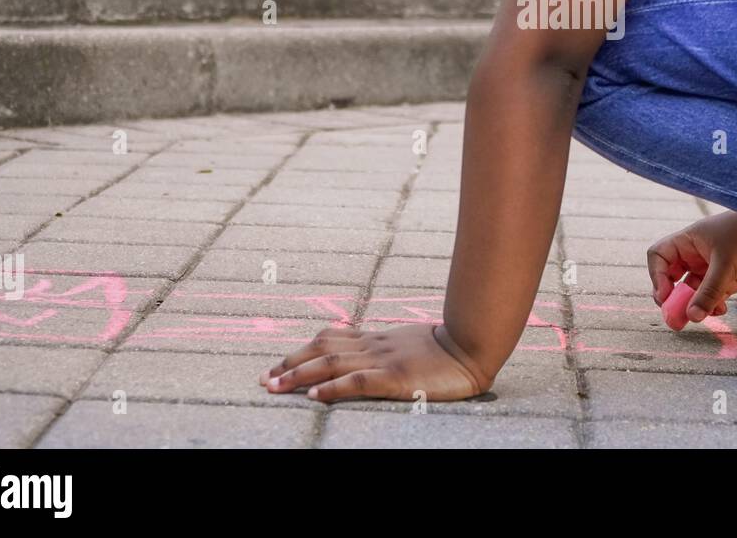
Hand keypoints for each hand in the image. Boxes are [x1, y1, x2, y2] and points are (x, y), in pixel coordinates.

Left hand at [260, 323, 490, 402]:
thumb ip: (383, 348)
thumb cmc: (444, 349)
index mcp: (376, 339)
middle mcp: (374, 346)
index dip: (300, 350)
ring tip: (276, 387)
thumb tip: (359, 356)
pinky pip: (358, 381)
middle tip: (265, 379)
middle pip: (322, 349)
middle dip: (290, 363)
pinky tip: (315, 397)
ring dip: (300, 375)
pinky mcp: (396, 378)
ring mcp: (384, 360)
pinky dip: (334, 388)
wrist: (472, 345)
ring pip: (332, 363)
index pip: (330, 339)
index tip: (277, 365)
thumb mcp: (407, 344)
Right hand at [647, 210, 736, 323]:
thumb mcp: (726, 263)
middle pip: (672, 279)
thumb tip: (692, 316)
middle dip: (673, 299)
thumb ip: (709, 291)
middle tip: (676, 319)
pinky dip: (712, 307)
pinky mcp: (728, 279)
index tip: (665, 296)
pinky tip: (720, 310)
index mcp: (688, 242)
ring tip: (701, 316)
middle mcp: (696, 255)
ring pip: (693, 292)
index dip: (657, 277)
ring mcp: (712, 268)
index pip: (659, 258)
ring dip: (694, 306)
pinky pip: (712, 298)